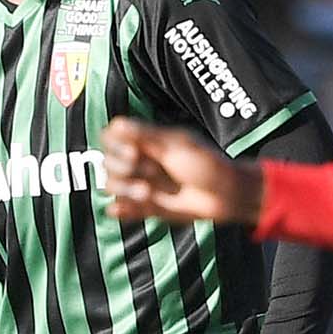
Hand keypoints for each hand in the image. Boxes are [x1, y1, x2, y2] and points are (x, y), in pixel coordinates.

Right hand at [102, 117, 262, 226]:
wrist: (225, 196)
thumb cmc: (206, 164)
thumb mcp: (177, 145)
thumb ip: (144, 135)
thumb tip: (115, 124)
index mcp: (146, 142)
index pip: (110, 137)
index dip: (115, 144)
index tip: (133, 150)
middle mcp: (140, 162)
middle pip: (108, 161)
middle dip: (123, 167)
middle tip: (150, 169)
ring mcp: (141, 184)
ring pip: (112, 185)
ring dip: (124, 188)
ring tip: (146, 193)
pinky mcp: (146, 207)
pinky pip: (122, 208)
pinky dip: (119, 209)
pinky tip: (119, 209)